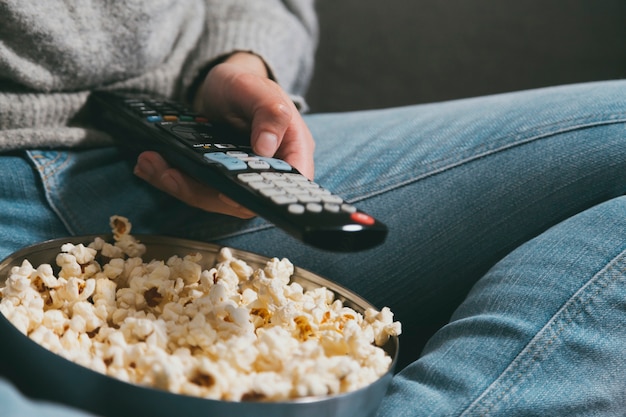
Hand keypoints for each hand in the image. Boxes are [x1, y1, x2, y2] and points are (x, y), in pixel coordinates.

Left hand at [133, 52, 314, 218]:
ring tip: (150, 164)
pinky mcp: (218, 178)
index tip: (227, 195)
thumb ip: (269, 112)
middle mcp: (269, 171)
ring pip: (214, 197)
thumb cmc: (246, 84)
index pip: (287, 186)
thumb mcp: (257, 89)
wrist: (223, 86)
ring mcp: (241, 177)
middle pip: (242, 199)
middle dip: (201, 191)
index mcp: (292, 150)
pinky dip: (172, 179)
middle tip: (168, 173)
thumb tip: (267, 148)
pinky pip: (198, 187)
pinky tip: (150, 167)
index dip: (260, 197)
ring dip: (179, 185)